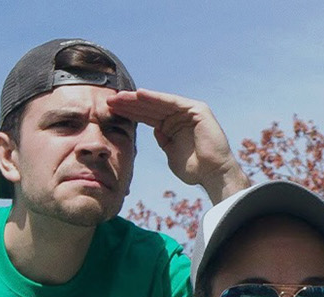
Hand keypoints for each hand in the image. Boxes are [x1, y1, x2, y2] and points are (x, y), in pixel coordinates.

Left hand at [106, 89, 248, 201]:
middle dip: (130, 104)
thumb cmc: (195, 170)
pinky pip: (172, 101)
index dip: (130, 113)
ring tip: (120, 97)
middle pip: (150, 107)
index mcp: (172, 127)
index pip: (147, 117)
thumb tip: (155, 131)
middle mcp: (180, 116)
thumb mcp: (171, 156)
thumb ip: (163, 142)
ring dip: (138, 99)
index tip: (110, 111)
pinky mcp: (196, 109)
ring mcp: (189, 111)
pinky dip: (156, 97)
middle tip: (109, 100)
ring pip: (159, 102)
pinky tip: (139, 94)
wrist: (214, 175)